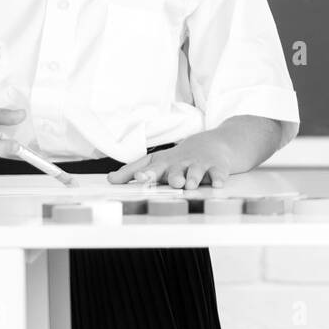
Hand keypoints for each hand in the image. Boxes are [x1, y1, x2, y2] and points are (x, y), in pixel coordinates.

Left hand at [106, 132, 237, 189]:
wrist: (212, 144)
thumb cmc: (179, 158)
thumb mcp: (156, 161)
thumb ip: (133, 171)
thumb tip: (110, 179)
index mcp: (165, 163)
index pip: (153, 167)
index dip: (146, 173)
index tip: (139, 178)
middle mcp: (181, 164)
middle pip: (175, 170)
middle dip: (172, 176)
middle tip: (171, 182)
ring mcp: (200, 165)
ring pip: (196, 172)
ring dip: (193, 178)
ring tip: (189, 184)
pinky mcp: (217, 167)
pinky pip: (218, 173)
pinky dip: (219, 178)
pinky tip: (218, 184)